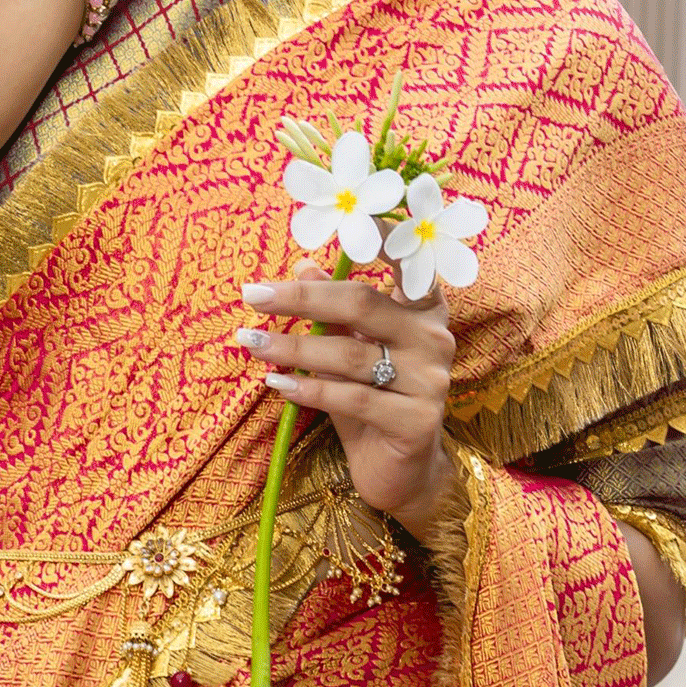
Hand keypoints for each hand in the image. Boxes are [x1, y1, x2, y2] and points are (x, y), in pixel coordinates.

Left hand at [236, 261, 459, 542]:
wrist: (401, 472)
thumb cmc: (372, 402)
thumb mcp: (348, 349)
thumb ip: (332, 310)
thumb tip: (303, 260)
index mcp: (424, 309)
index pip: (404, 260)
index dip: (377, 233)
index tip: (340, 213)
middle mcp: (434, 337)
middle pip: (361, 303)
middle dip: (300, 297)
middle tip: (253, 294)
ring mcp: (431, 379)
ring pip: (349, 354)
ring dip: (292, 348)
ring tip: (251, 343)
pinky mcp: (417, 420)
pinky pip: (352, 398)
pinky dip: (308, 390)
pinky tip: (275, 384)